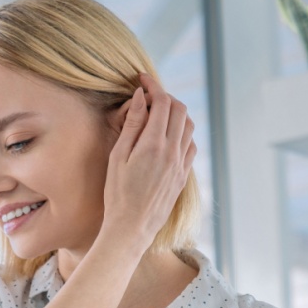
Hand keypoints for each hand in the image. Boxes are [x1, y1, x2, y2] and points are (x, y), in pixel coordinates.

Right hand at [99, 72, 195, 257]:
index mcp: (154, 144)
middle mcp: (173, 151)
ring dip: (176, 113)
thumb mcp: (117, 157)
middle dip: (165, 96)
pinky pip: (190, 144)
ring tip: (158, 115)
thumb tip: (138, 98)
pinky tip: (168, 137)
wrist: (131, 227)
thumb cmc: (117, 194)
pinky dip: (182, 132)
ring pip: (188, 125)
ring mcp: (181, 163)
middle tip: (148, 96)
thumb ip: (131, 125)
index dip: (152, 86)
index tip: (141, 79)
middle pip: (179, 109)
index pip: (161, 102)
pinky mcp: (183, 175)